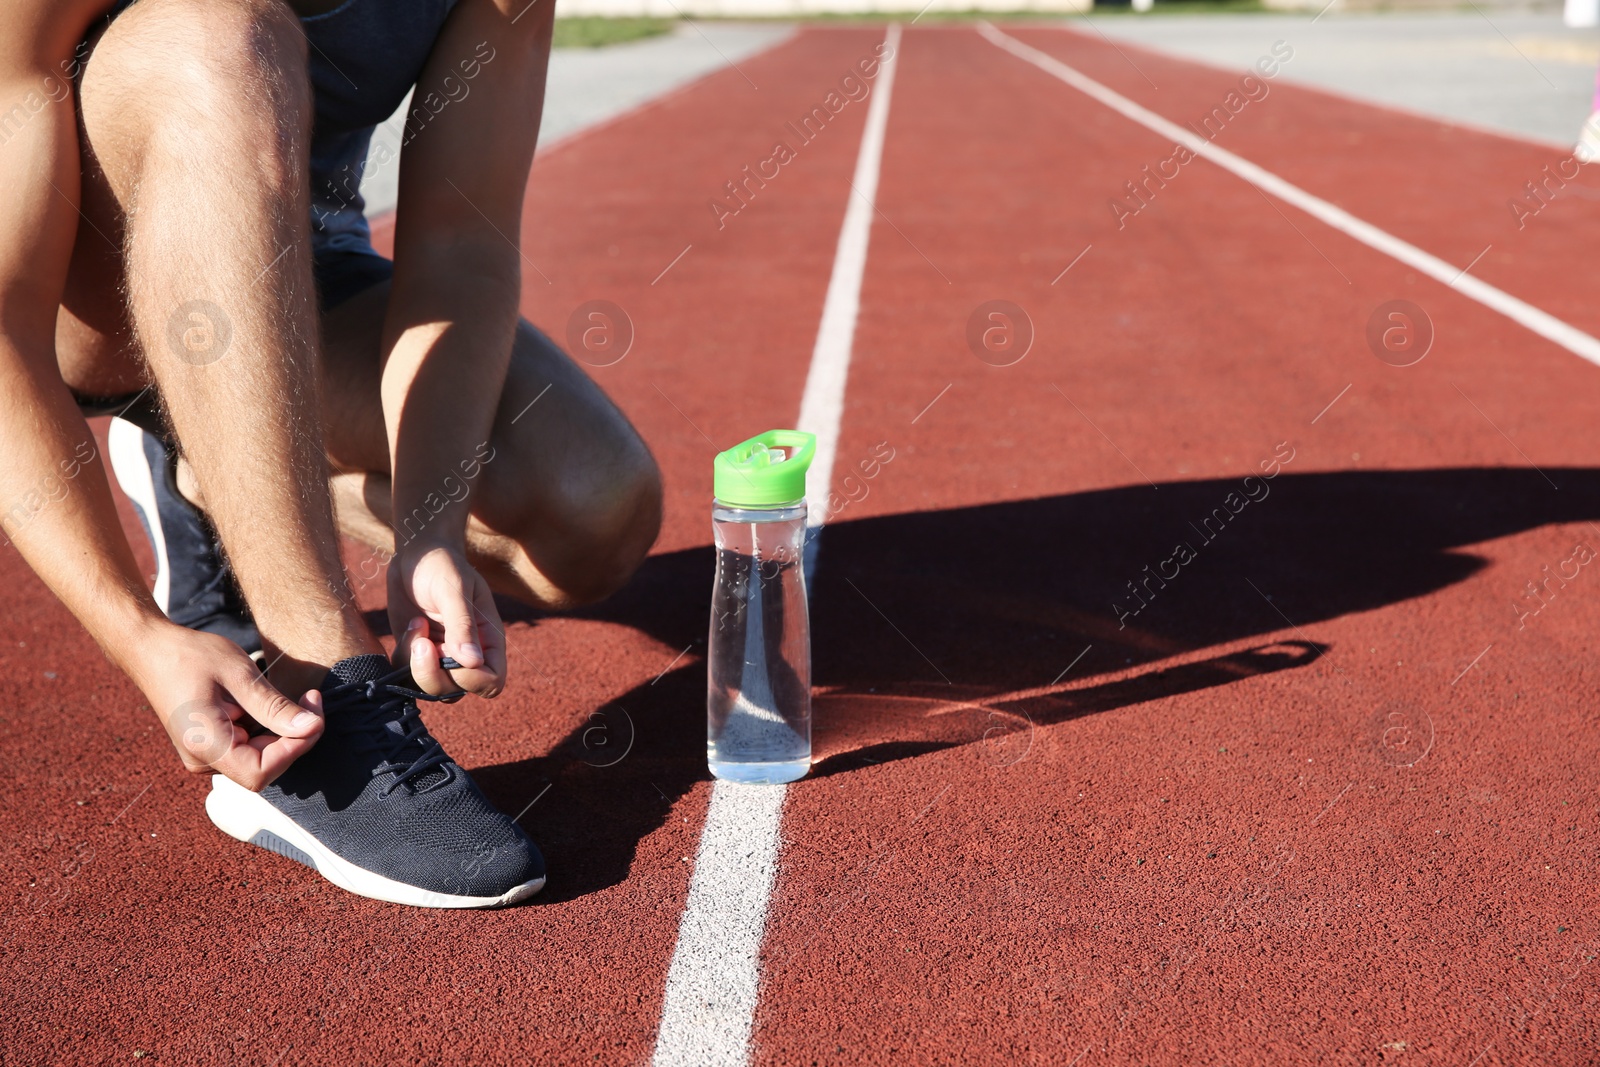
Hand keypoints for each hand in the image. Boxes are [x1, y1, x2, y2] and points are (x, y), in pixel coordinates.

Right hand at [133, 624, 323, 790]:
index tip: (313, 716)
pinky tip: (268, 703)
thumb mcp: (239, 674)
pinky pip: (249, 748)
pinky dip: (268, 729)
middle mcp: (202, 759)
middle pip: (264, 767)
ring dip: (283, 733)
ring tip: (294, 698)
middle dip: (295, 738)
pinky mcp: (211, 746)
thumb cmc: (190, 656)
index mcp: (204, 744)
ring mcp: (205, 755)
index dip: (294, 749)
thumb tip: (311, 728)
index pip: (260, 772)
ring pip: (260, 759)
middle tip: (310, 699)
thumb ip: (274, 706)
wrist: (151, 650)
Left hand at [389, 541, 506, 696]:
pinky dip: (403, 656)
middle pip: (456, 692)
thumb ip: (462, 624)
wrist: (417, 555)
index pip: (491, 682)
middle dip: (433, 673)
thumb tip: (472, 662)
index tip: (448, 652)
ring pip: (430, 689)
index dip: (471, 680)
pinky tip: (411, 626)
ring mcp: (442, 657)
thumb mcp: (454, 588)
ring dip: (416, 665)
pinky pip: (407, 675)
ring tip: (417, 626)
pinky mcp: (417, 655)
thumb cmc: (443, 566)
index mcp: (489, 641)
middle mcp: (468, 655)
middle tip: (421, 641)